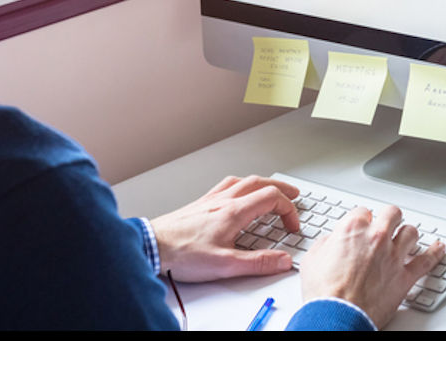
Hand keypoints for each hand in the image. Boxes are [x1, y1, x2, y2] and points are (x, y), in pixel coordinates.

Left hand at [149, 175, 300, 281]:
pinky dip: (241, 184)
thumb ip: (257, 263)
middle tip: (294, 195)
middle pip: (260, 183)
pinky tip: (238, 191)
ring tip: (271, 189)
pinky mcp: (200, 203)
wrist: (151, 245)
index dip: (288, 210)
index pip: (272, 198)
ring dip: (262, 183)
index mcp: (234, 211)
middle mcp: (224, 200)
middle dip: (281, 189)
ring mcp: (211, 199)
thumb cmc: (182, 254)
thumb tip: (282, 260)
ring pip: (243, 180)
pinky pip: (227, 184)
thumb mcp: (225, 265)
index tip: (292, 226)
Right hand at [298, 204, 445, 328]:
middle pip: (392, 214)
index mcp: (353, 229)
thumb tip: (331, 241)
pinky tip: (439, 248)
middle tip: (387, 224)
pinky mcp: (405, 276)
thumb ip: (326, 243)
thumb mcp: (313, 259)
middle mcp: (377, 237)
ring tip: (405, 237)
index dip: (362, 219)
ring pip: (411, 232)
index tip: (362, 225)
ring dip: (407, 234)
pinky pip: (427, 260)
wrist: (337, 316)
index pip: (363, 211)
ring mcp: (394, 256)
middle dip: (389, 218)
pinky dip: (435, 253)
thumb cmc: (324, 292)